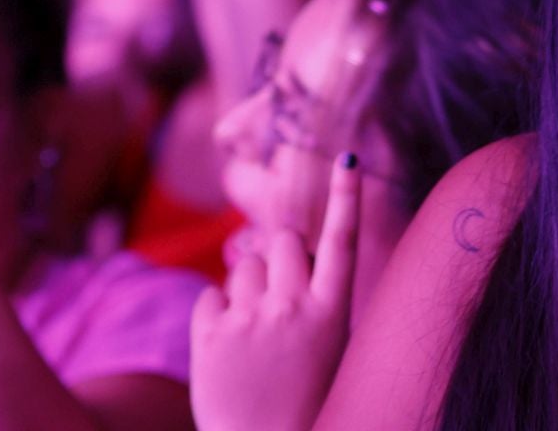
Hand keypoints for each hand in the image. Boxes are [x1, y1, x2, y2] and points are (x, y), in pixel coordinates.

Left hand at [190, 156, 360, 430]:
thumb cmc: (304, 398)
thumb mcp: (328, 346)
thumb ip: (313, 297)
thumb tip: (285, 250)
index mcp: (333, 313)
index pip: (343, 241)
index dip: (347, 196)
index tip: (348, 158)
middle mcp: (293, 309)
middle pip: (285, 243)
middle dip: (281, 258)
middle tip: (281, 298)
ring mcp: (250, 322)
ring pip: (246, 265)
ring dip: (249, 287)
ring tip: (255, 333)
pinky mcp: (210, 337)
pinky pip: (212, 294)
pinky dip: (218, 313)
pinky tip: (230, 346)